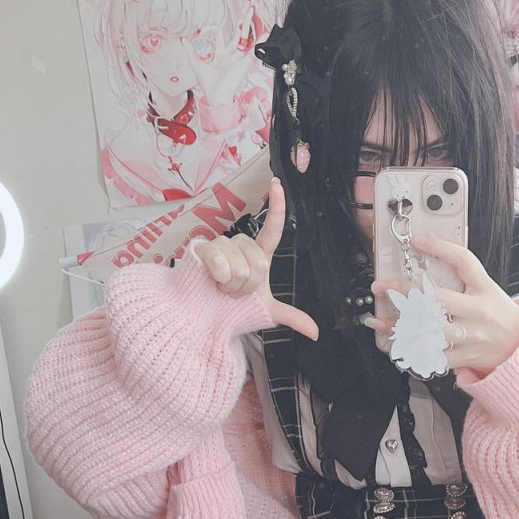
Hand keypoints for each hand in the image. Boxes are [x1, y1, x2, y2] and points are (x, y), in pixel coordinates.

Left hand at [184, 13, 254, 106]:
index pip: (221, 35)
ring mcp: (239, 58)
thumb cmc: (208, 85)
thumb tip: (182, 39)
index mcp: (221, 55)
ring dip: (248, 22)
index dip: (213, 29)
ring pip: (245, 36)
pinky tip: (265, 32)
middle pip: (238, 32)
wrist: (216, 98)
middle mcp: (232, 55)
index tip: (205, 29)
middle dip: (242, 18)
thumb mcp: (196, 63)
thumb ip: (189, 50)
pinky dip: (260, 41)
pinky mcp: (244, 63)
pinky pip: (253, 50)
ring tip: (251, 8)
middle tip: (246, 4)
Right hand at [194, 179, 318, 340]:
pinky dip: (219, 277)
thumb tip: (315, 332)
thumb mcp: (265, 311)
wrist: (203, 317)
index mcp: (258, 255)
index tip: (277, 185)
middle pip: (259, 262)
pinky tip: (211, 280)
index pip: (272, 230)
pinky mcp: (203, 249)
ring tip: (221, 287)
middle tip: (235, 291)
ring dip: (232, 285)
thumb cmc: (231, 308)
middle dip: (248, 285)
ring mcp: (221, 245)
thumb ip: (290, 317)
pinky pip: (220, 261)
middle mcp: (241, 245)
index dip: (277, 208)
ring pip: (240, 265)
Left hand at [367, 233, 518, 374]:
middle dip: (404, 292)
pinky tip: (397, 346)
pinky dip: (413, 352)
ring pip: (429, 330)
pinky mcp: (465, 357)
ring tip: (378, 321)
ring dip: (399, 326)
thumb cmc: (500, 317)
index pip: (463, 261)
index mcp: (485, 289)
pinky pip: (434, 355)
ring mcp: (471, 336)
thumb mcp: (489, 291)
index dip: (440, 247)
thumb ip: (465, 280)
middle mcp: (478, 311)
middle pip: (437, 298)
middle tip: (381, 286)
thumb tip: (432, 260)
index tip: (417, 240)